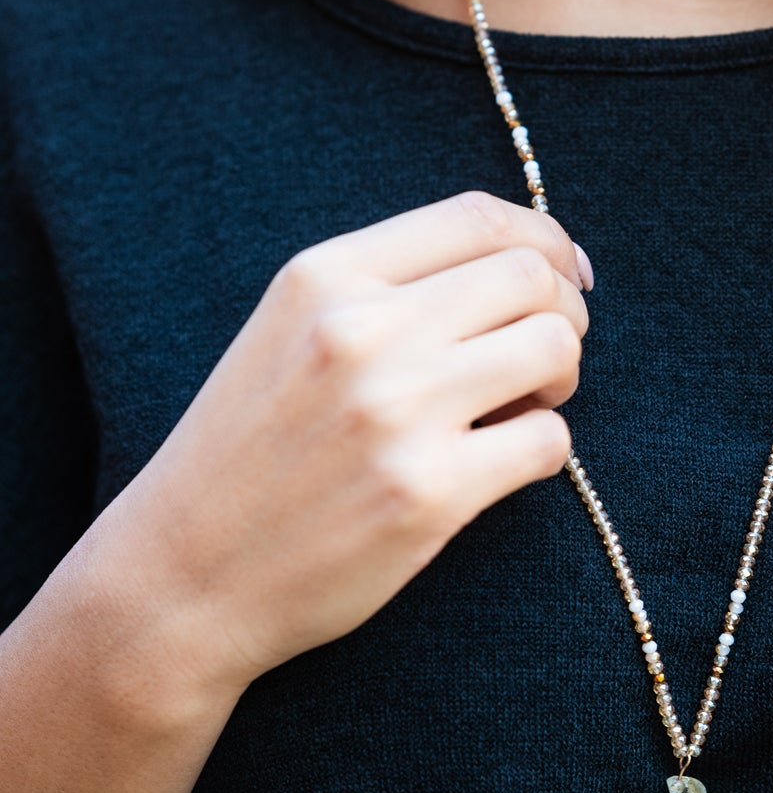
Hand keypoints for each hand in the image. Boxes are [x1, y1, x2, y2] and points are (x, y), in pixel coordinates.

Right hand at [100, 192, 589, 695]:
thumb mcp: (290, 333)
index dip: (544, 238)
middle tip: (548, 356)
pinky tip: (501, 465)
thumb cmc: (250, 453)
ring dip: (560, 378)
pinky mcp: (430, 493)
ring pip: (554, 349)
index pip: (477, 217)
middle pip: (530, 277)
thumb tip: (528, 266)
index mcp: (325, 276)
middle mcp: (363, 330)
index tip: (566, 272)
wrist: (185, 575)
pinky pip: (548, 442)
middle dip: (564, 312)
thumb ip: (385, 290)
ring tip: (525, 408)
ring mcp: (398, 411)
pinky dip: (544, 450)